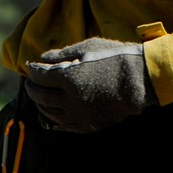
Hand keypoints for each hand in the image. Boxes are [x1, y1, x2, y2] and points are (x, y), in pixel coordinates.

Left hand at [25, 37, 157, 132]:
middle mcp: (69, 99)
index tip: (31, 66)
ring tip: (40, 95)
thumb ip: (62, 54)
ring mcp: (78, 115)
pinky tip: (51, 113)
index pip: (40, 76)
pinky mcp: (88, 125)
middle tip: (31, 81)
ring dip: (40, 103)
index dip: (33, 70)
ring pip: (48, 112)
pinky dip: (52, 118)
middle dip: (32, 87)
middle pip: (40, 95)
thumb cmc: (116, 57)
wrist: (140, 80)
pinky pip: (63, 125)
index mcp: (69, 77)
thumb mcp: (90, 46)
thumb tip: (41, 58)